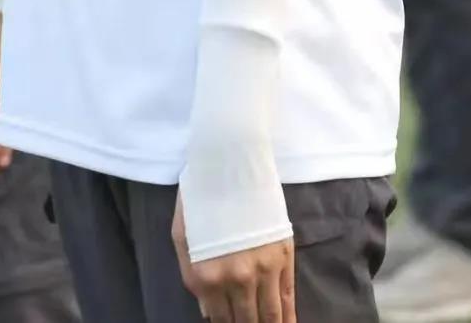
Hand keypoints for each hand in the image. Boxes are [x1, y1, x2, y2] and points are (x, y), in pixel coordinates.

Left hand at [172, 195, 295, 322]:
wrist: (230, 163)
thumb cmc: (200, 197)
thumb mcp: (182, 236)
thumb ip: (191, 277)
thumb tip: (208, 311)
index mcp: (206, 276)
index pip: (219, 318)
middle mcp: (235, 280)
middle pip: (245, 320)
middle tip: (247, 322)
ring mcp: (262, 270)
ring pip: (268, 315)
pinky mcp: (283, 258)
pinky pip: (287, 299)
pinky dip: (288, 318)